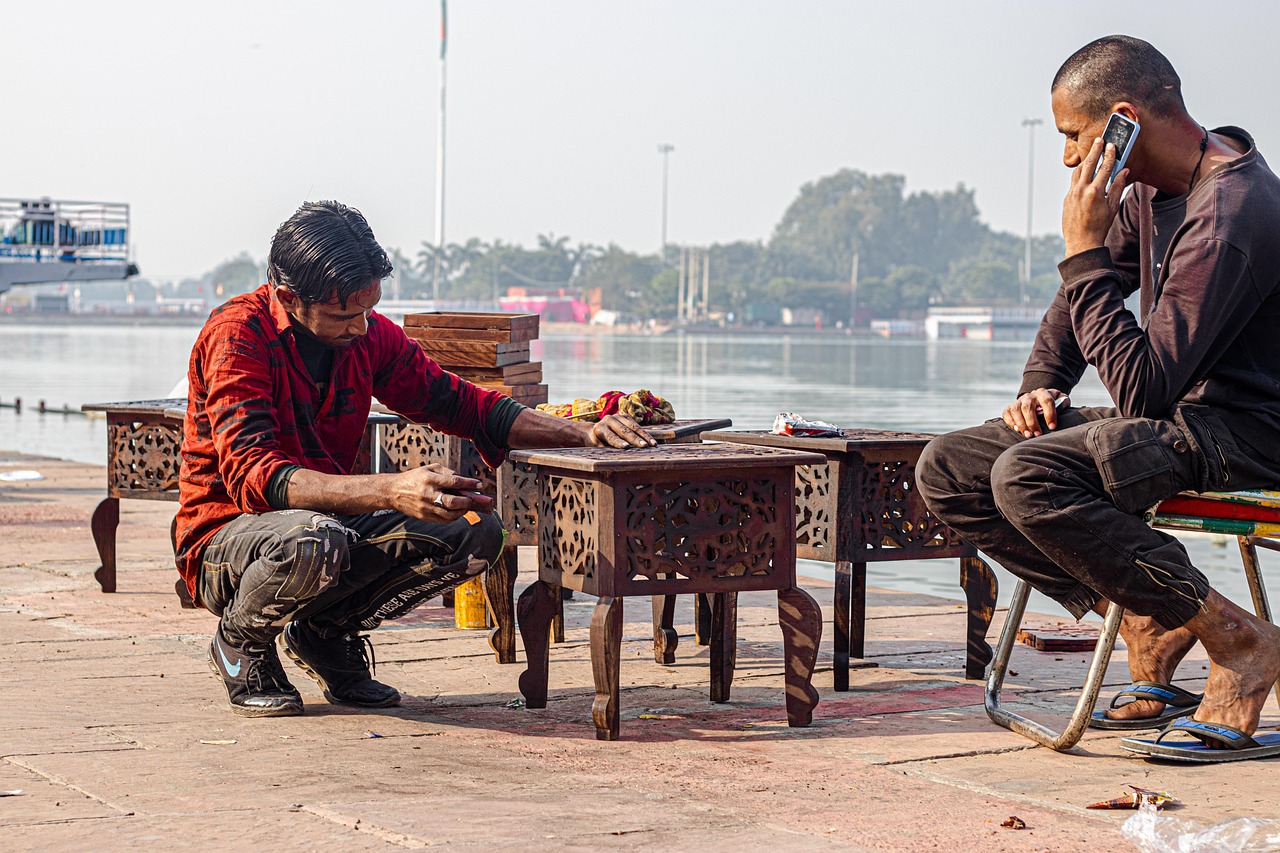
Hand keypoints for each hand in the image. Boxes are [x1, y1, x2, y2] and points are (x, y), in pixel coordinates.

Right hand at [389, 463, 493, 521]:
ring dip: (462, 511)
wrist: (394, 492)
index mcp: (429, 479)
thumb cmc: (415, 478)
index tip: (479, 485)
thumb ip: (447, 472)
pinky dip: (454, 517)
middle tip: (473, 499)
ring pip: (450, 514)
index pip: (454, 482)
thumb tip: (463, 481)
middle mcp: (427, 494)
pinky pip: (444, 520)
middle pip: (453, 502)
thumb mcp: (429, 468)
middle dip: (467, 501)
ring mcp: (426, 508)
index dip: (469, 484)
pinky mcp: (424, 517)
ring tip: (466, 506)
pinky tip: (457, 511)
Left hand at [587, 413, 655, 448]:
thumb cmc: (599, 444)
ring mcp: (617, 416)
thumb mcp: (600, 448)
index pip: (611, 436)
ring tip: (652, 444)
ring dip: (644, 436)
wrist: (596, 432)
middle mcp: (608, 419)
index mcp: (600, 428)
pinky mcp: (625, 416)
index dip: (619, 442)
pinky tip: (652, 441)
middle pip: (624, 430)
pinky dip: (645, 434)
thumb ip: (610, 449)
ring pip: (633, 427)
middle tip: (644, 446)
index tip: (627, 447)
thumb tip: (624, 455)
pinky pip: (637, 425)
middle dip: (635, 439)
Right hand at [1002, 389, 1069, 437]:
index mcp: (1043, 393)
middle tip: (1038, 434)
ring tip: (1028, 435)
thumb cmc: (1052, 403)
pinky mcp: (1010, 407)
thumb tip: (1061, 407)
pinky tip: (1017, 430)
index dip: (1049, 414)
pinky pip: (1007, 413)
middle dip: (1032, 422)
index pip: (1046, 401)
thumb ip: (1063, 402)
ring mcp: (1019, 401)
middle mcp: (1029, 396)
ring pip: (1016, 410)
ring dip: (1021, 424)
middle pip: (1028, 407)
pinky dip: (1010, 422)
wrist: (1038, 399)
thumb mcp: (1061, 400)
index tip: (1052, 427)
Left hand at [1062, 137, 1128, 256]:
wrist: (1082, 242)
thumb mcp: (1113, 207)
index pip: (1104, 168)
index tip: (1112, 145)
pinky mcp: (1066, 198)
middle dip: (1095, 150)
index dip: (1109, 155)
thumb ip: (1118, 187)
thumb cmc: (1100, 226)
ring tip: (1092, 153)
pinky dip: (1080, 175)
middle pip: (1088, 164)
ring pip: (1078, 172)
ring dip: (1086, 161)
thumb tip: (1124, 171)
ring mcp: (1072, 194)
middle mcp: (1081, 191)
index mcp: (1095, 192)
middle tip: (1099, 140)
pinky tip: (1085, 172)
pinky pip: (1074, 182)